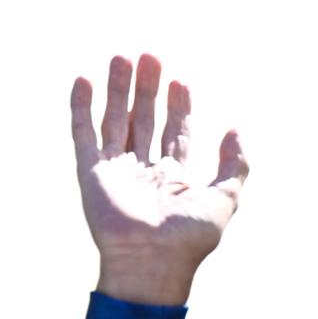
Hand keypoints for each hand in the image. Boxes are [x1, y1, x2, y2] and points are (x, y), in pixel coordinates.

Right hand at [71, 54, 248, 306]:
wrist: (150, 262)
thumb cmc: (188, 238)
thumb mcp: (225, 198)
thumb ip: (236, 164)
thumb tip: (236, 130)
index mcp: (174, 177)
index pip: (175, 133)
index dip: (178, 106)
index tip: (180, 81)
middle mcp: (144, 171)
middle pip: (145, 120)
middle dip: (148, 89)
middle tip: (150, 56)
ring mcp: (116, 171)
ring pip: (115, 120)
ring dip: (117, 89)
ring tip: (121, 57)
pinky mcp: (91, 174)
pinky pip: (83, 134)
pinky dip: (81, 108)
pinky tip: (84, 80)